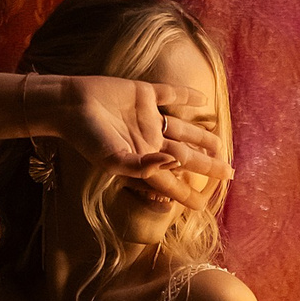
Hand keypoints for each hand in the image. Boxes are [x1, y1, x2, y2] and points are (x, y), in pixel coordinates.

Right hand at [50, 75, 227, 199]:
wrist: (70, 105)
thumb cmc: (88, 137)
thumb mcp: (114, 160)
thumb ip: (145, 167)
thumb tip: (177, 161)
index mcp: (143, 159)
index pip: (171, 180)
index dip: (187, 193)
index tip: (205, 206)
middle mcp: (148, 140)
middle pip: (185, 155)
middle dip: (207, 166)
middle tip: (229, 174)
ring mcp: (148, 117)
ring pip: (183, 128)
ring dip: (202, 136)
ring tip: (221, 145)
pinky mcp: (143, 94)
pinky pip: (171, 94)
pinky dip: (187, 96)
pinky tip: (204, 100)